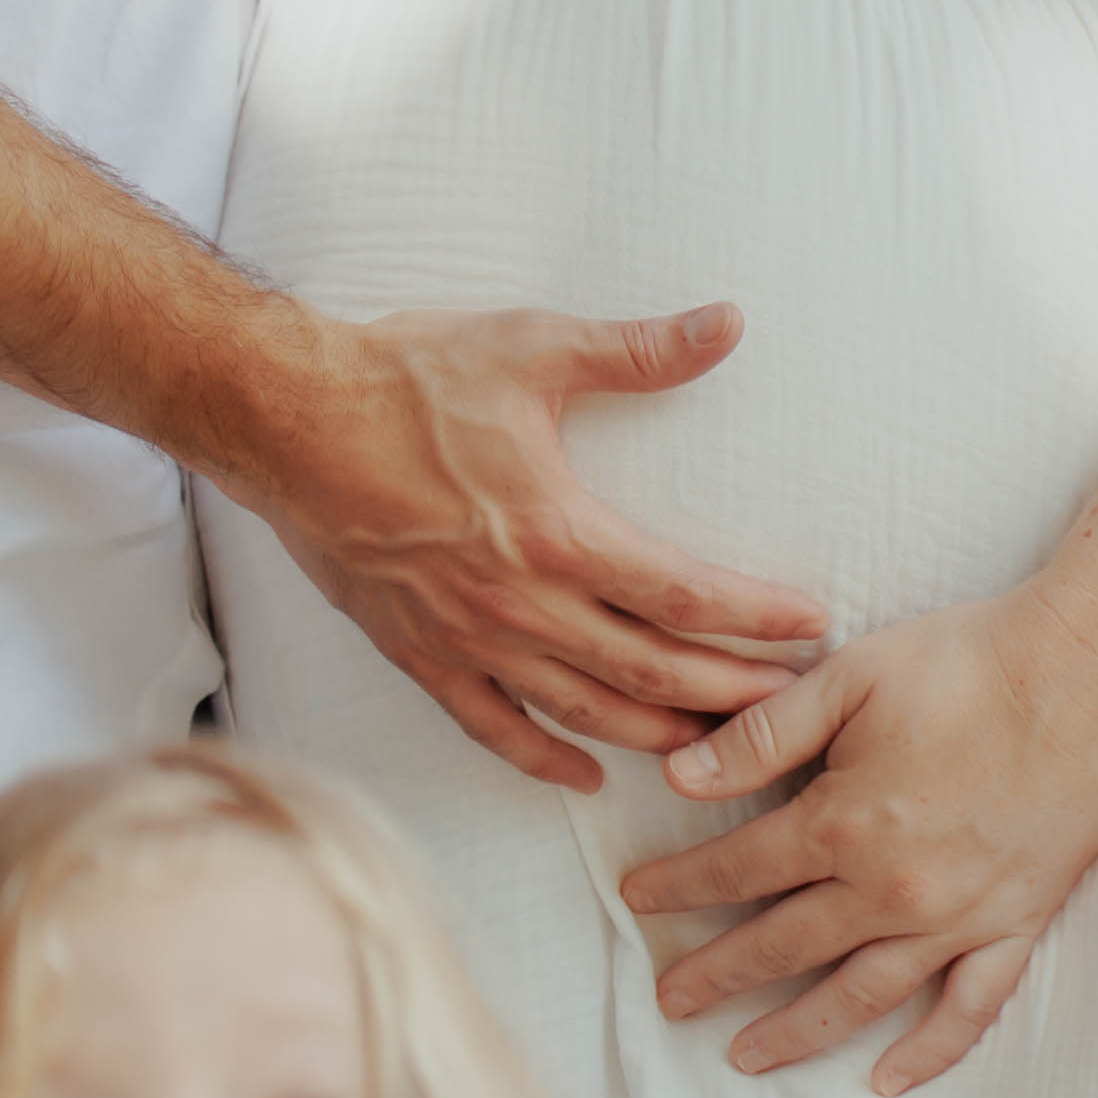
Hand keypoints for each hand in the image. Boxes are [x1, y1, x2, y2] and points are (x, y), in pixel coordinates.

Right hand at [260, 302, 822, 793]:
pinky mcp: (419, 654)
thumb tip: (726, 323)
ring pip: (583, 713)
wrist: (286, 420)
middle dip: (728, 692)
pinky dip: (545, 759)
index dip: (754, 617)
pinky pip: (492, 727)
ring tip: (716, 742)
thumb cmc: (407, 379)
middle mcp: (519, 604)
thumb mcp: (532, 349)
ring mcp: (468, 639)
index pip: (682, 594)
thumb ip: (637, 350)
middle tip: (790, 704)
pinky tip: (586, 775)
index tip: (810, 626)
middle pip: (649, 673)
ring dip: (656, 733)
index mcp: (557, 533)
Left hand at [621, 578, 1097, 1082]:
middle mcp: (891, 890)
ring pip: (860, 995)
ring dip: (796, 1030)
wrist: (1087, 677)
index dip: (679, 885)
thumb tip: (676, 777)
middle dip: (717, 975)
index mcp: (842, 825)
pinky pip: (968, 1009)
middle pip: (784, 946)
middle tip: (669, 1000)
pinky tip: (886, 1080)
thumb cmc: (965, 665)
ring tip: (743, 1057)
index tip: (637, 899)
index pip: (736, 870)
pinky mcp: (1016, 925)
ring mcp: (956, 918)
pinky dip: (927, 1053)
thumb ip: (760, 735)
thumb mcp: (847, 679)